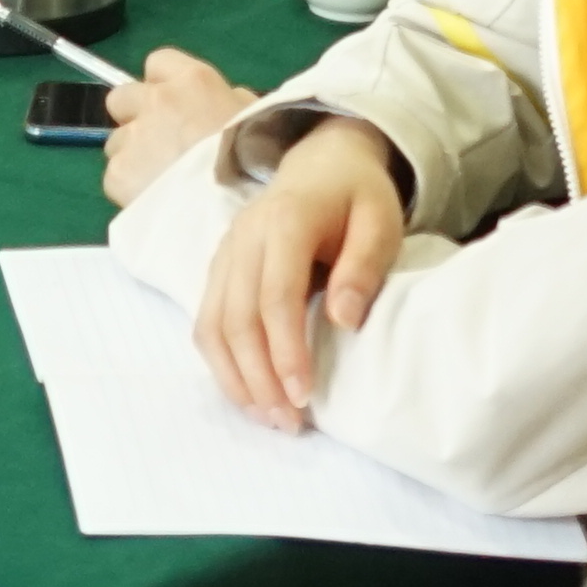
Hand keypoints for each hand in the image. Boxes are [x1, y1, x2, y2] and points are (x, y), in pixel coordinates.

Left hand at [97, 44, 252, 205]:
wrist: (234, 209)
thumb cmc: (254, 161)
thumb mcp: (251, 117)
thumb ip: (224, 101)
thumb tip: (213, 104)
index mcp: (191, 81)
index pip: (158, 62)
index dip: (162, 85)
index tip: (173, 106)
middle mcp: (155, 101)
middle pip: (122, 97)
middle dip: (135, 116)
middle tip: (158, 143)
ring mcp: (132, 137)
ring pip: (117, 141)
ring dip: (132, 155)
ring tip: (159, 180)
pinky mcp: (117, 173)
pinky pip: (114, 175)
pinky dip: (128, 187)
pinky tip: (154, 199)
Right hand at [195, 119, 410, 431]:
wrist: (323, 163)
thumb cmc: (357, 197)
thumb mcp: (380, 222)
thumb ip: (364, 267)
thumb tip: (344, 320)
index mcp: (286, 221)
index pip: (276, 295)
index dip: (286, 350)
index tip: (304, 395)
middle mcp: (244, 237)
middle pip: (237, 318)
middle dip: (259, 378)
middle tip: (288, 423)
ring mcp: (225, 253)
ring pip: (212, 325)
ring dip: (235, 379)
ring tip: (268, 418)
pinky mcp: (218, 269)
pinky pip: (206, 322)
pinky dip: (221, 363)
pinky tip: (247, 393)